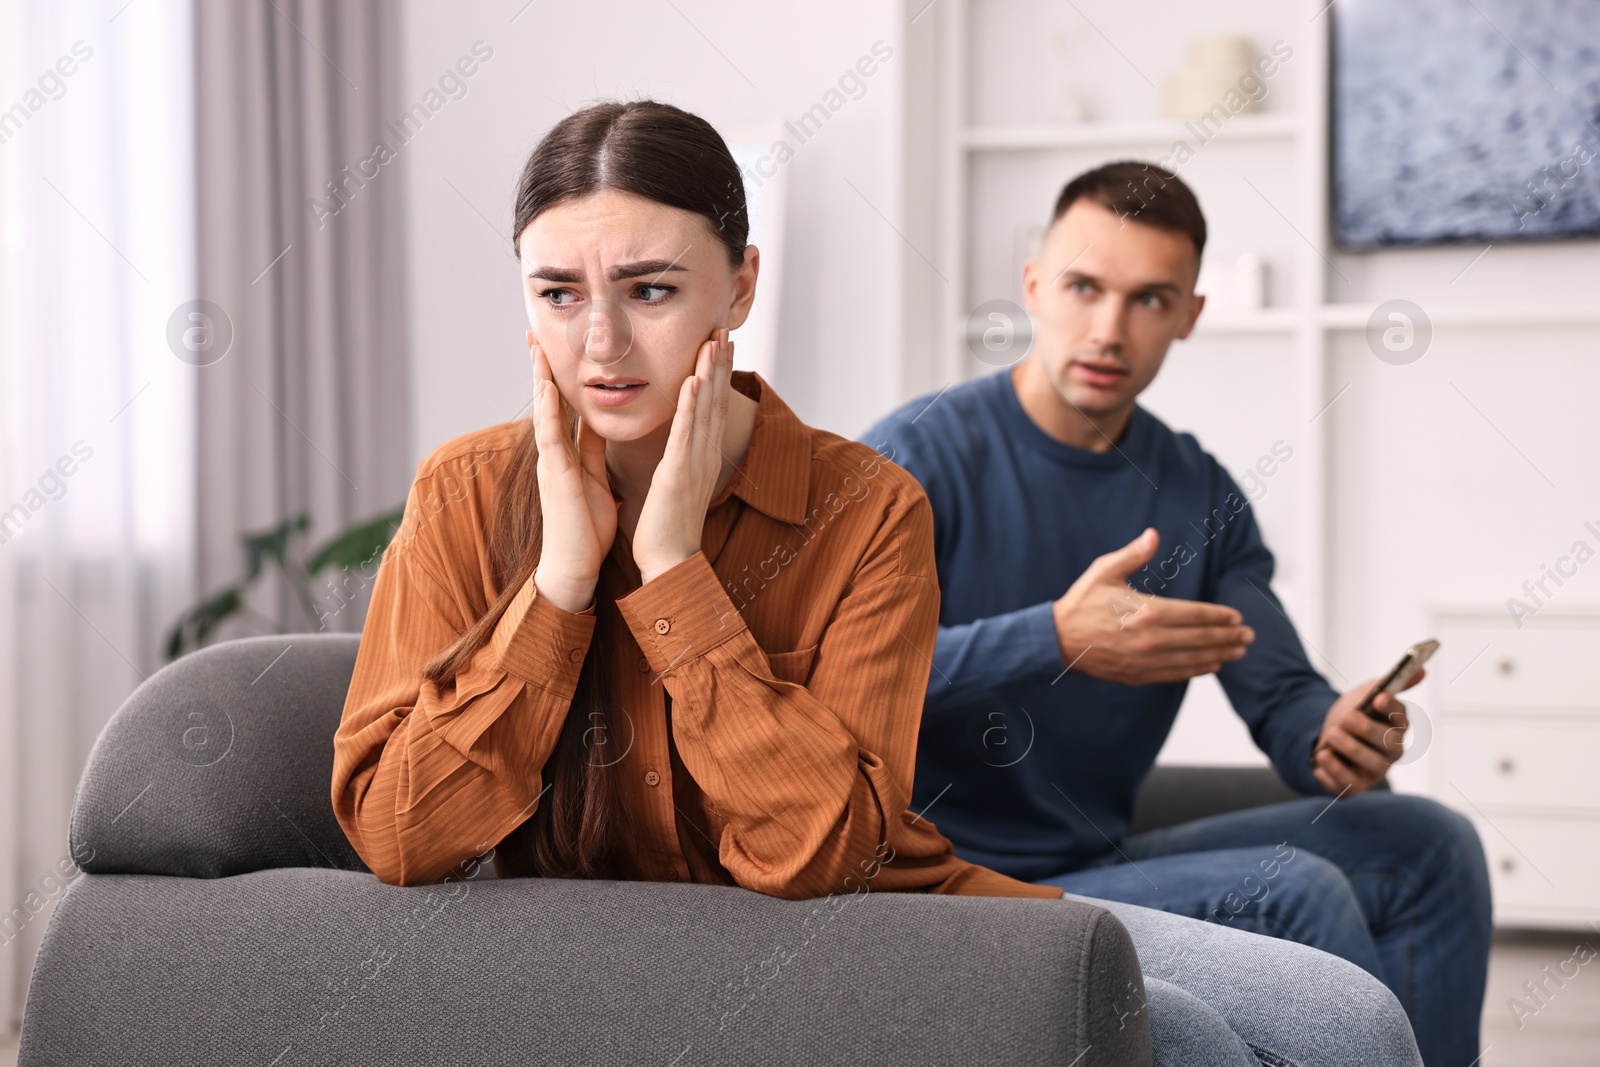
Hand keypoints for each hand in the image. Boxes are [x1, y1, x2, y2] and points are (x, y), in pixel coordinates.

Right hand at [530, 343, 616, 612]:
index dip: (558, 377)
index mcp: (566, 455)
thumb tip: (599, 425)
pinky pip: (551, 437)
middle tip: (535, 333)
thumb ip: (593, 452)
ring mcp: (551, 464)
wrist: (575, 568)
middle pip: (546, 403)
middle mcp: (553, 455)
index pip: (563, 408)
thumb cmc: (586, 530)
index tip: (555, 347)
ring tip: (537, 348)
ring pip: (544, 413)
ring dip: (540, 379)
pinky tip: (548, 387)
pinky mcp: (555, 476)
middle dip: (541, 368)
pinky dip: (549, 410)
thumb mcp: (595, 479)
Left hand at [632, 329, 733, 583]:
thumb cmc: (667, 529)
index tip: (720, 343)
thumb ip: (678, 462)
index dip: (717, 373)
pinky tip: (692, 381)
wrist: (669, 564)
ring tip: (714, 341)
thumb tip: (676, 447)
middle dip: (720, 363)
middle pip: (715, 400)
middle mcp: (704, 455)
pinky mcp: (678, 474)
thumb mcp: (675, 486)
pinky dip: (689, 406)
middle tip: (724, 327)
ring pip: (704, 410)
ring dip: (709, 373)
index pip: (712, 407)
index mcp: (701, 457)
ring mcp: (694, 463)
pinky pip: (684, 434)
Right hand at [1051, 528, 1254, 684]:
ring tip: (1239, 652)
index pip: (1194, 615)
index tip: (1237, 617)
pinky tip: (1211, 666)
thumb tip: (1153, 535)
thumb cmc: (1082, 602)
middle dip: (1227, 637)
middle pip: (1199, 639)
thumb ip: (1133, 554)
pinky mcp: (1138, 674)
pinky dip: (1196, 670)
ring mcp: (1145, 660)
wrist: (1058, 640)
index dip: (1218, 616)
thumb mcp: (1104, 571)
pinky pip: (1175, 674)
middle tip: (1249, 636)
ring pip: (1192, 659)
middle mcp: (1151, 639)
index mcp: (1146, 612)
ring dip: (1219, 655)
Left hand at [1309, 668, 1425, 795]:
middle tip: (1346, 718)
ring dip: (1351, 750)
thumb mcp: (1366, 693)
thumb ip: (1389, 683)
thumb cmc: (1353, 714)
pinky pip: (1348, 785)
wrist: (1327, 736)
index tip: (1377, 698)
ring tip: (1332, 735)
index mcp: (1395, 726)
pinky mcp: (1355, 785)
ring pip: (1372, 765)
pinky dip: (1334, 772)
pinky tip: (1320, 757)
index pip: (1400, 718)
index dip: (1390, 709)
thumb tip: (1422, 669)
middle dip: (1367, 730)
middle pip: (1388, 744)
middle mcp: (1390, 751)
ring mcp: (1374, 770)